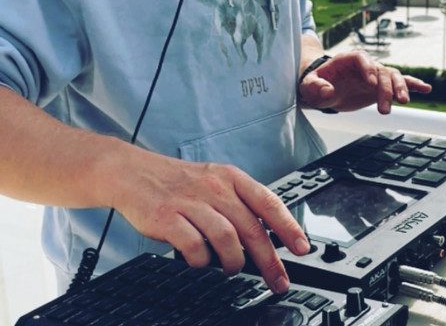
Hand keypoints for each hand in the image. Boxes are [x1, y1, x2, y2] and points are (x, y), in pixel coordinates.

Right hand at [112, 149, 308, 293]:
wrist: (134, 173)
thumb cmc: (179, 182)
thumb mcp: (215, 181)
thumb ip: (239, 204)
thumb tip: (267, 236)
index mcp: (231, 177)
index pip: (268, 202)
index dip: (289, 226)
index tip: (302, 248)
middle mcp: (215, 188)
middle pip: (252, 227)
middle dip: (269, 260)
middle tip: (278, 280)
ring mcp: (191, 202)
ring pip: (227, 238)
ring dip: (235, 262)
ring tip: (234, 270)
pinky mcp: (167, 218)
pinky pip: (194, 246)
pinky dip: (202, 261)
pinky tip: (201, 263)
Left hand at [297, 51, 431, 114]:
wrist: (321, 87)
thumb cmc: (314, 83)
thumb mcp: (308, 86)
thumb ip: (315, 88)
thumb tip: (328, 91)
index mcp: (347, 59)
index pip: (361, 59)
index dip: (368, 69)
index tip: (371, 83)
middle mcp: (365, 65)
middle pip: (380, 71)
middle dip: (385, 88)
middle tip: (384, 109)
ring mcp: (376, 75)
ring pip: (393, 77)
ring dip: (400, 88)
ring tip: (404, 102)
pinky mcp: (381, 87)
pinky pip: (400, 82)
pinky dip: (413, 84)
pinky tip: (426, 89)